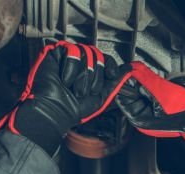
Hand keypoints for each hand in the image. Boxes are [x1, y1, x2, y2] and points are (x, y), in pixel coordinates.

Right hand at [0, 41, 127, 154]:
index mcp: (90, 72)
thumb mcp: (100, 97)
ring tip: (73, 88)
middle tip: (83, 92)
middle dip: (94, 76)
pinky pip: (72, 51)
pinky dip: (71, 67)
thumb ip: (114, 83)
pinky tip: (64, 79)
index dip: (110, 65)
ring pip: (86, 52)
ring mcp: (67, 56)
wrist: (55, 112)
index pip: (105, 58)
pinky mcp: (55, 52)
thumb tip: (129, 70)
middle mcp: (79, 62)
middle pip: (97, 54)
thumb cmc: (73, 108)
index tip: (112, 75)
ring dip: (82, 74)